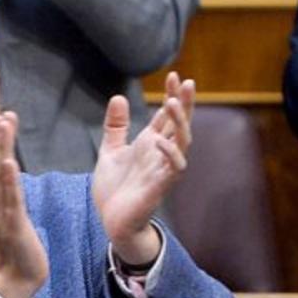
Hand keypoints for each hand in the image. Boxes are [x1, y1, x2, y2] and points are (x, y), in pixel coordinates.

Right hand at [0, 113, 47, 297]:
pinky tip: (10, 163)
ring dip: (1, 149)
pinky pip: (10, 200)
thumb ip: (2, 189)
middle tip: (2, 113)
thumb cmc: (14, 241)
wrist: (18, 276)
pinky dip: (9, 181)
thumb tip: (4, 167)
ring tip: (4, 127)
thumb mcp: (5, 210)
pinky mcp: (11, 225)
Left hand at [92, 72, 193, 264]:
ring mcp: (163, 169)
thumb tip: (118, 97)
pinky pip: (174, 169)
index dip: (171, 95)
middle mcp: (161, 154)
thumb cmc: (115, 190)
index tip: (173, 75)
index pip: (166, 116)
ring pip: (182, 142)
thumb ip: (116, 127)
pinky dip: (171, 154)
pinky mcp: (161, 186)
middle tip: (186, 81)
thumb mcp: (110, 151)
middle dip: (184, 103)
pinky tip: (163, 140)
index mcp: (151, 144)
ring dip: (180, 123)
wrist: (112, 221)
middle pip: (180, 124)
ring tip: (173, 102)